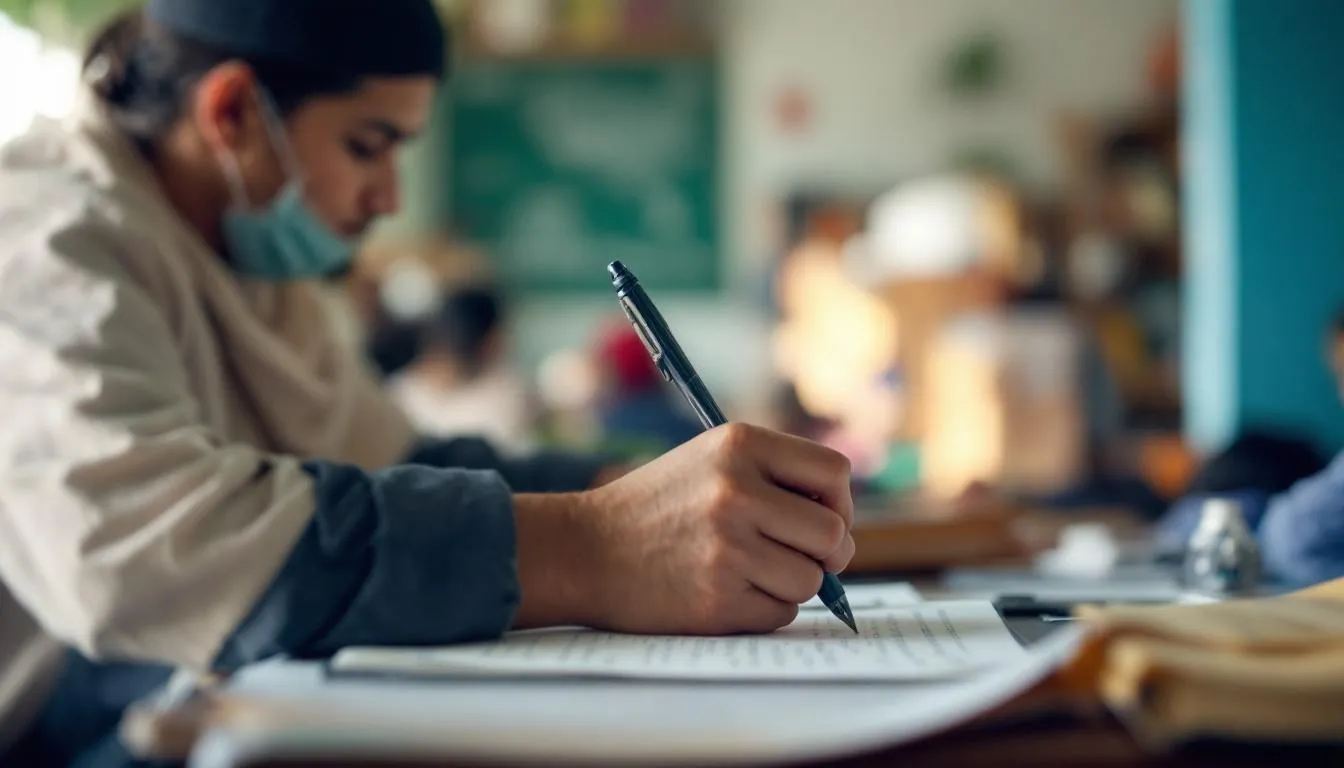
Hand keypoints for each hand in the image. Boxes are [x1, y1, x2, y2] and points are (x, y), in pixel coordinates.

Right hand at [576, 423, 854, 634]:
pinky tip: (727, 592)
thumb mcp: (710, 460)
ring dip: (791, 583)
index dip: (838, 502)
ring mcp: (728, 547)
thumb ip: (773, 476)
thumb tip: (842, 526)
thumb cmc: (657, 506)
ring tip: (749, 572)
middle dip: (828, 553)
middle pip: (833, 534)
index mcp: (739, 445)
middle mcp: (737, 491)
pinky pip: (781, 613)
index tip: (821, 517)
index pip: (835, 473)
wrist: (585, 550)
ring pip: (811, 580)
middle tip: (802, 557)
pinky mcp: (718, 598)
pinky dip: (764, 609)